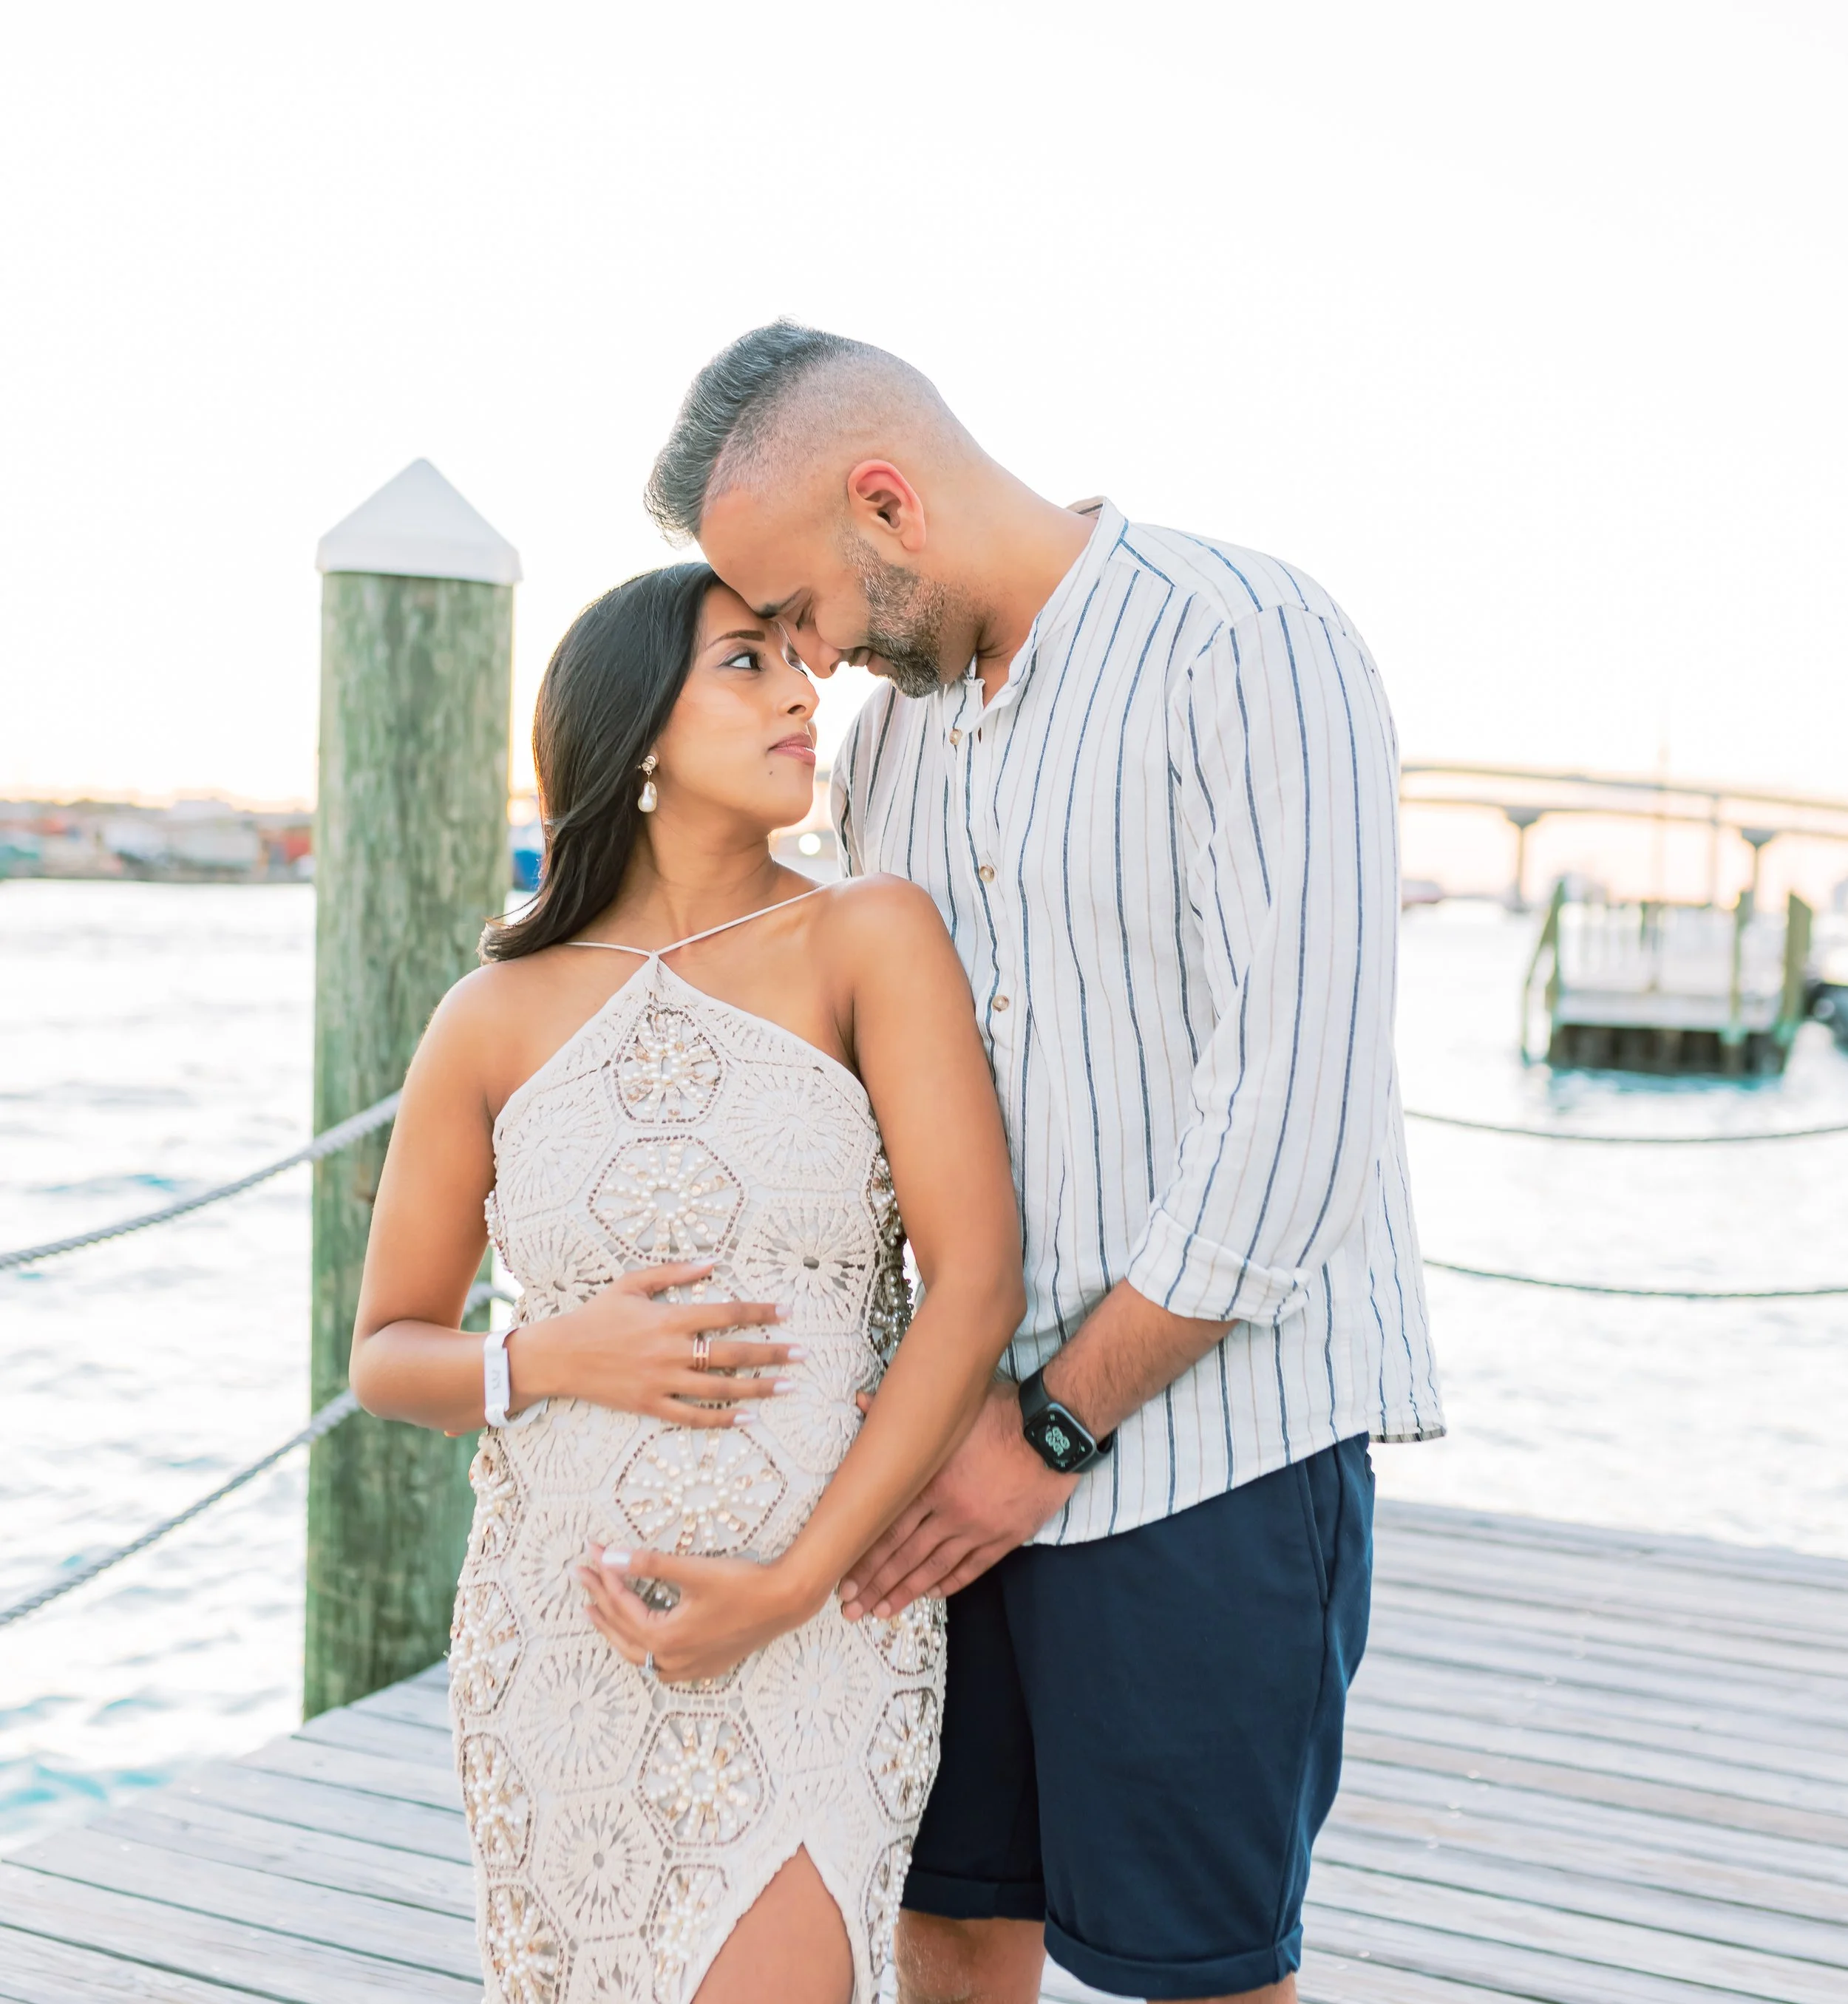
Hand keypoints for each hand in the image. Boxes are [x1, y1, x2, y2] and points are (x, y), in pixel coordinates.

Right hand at [517, 1260, 796, 1427]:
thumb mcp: (631, 1283)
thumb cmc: (595, 1315)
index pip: (727, 1313)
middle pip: (733, 1353)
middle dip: (772, 1353)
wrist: (559, 1354)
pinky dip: (721, 1419)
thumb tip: (712, 1262)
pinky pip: (693, 1416)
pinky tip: (747, 1418)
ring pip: (720, 1388)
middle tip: (803, 1355)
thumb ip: (673, 1271)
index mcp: (669, 1317)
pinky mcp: (650, 1405)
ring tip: (787, 1387)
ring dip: (758, 1388)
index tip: (788, 1312)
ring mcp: (661, 1381)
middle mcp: (671, 1350)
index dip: (761, 1312)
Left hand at [575, 1544, 820, 1683]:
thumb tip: (609, 1556)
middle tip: (582, 1575)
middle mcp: (673, 1660)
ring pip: (638, 1654)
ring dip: (614, 1630)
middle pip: (623, 1631)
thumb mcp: (693, 1571)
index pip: (623, 1605)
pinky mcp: (703, 1665)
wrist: (784, 1603)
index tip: (591, 1553)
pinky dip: (641, 1649)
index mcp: (666, 1637)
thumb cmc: (742, 1585)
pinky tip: (640, 1641)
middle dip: (599, 1601)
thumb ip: (648, 1564)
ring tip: (595, 1611)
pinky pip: (659, 1664)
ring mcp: (688, 1667)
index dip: (604, 1577)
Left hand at [838, 1379, 1075, 1619]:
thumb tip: (861, 1400)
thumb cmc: (1001, 1412)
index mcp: (932, 1482)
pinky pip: (972, 1567)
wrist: (1054, 1431)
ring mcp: (980, 1528)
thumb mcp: (952, 1411)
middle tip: (852, 1608)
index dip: (864, 1557)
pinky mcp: (1007, 1536)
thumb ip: (903, 1416)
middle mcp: (951, 1512)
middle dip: (876, 1584)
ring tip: (883, 1610)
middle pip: (905, 1554)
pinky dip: (950, 1582)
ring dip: (906, 1591)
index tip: (844, 1578)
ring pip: (935, 1567)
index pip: (888, 1528)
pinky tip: (931, 1594)